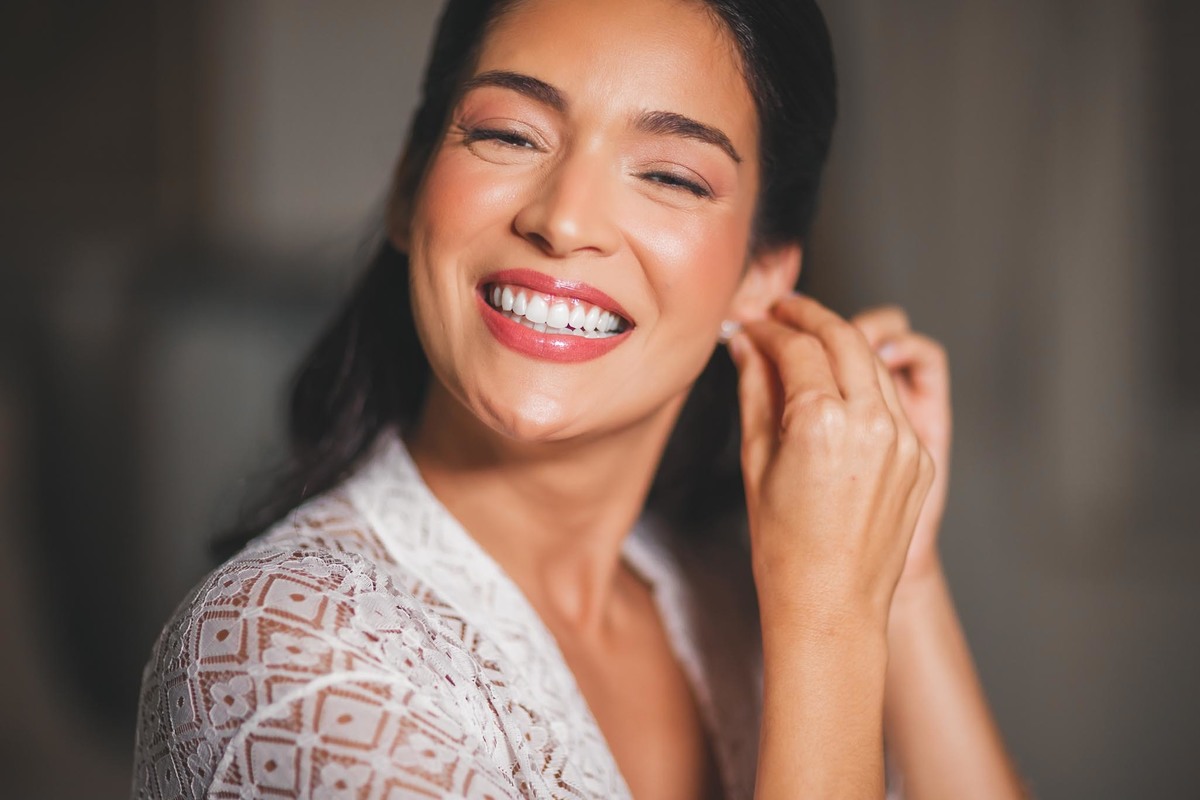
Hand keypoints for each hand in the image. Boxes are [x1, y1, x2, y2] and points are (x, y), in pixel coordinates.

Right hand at [728, 293, 935, 627]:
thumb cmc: (784, 547)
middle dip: (811, 317)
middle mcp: (873, 423)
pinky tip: (837, 389)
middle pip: (844, 338)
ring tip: (808, 343)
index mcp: (823, 422)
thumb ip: (755, 391)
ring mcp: (905, 440)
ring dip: (841, 344)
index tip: (751, 326)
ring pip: (873, 364)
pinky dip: (863, 385)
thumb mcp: (757, 462)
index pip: (797, 347)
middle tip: (782, 312)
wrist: (831, 606)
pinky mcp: (921, 457)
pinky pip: (891, 402)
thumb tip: (746, 347)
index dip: (769, 329)